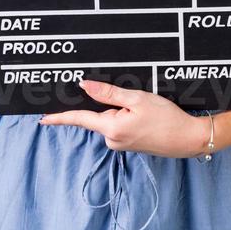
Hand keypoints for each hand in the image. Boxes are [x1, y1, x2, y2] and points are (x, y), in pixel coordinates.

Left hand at [39, 79, 208, 157]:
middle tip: (136, 102)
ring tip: (146, 109)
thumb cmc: (166, 117)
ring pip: (112, 119)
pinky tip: (145, 115)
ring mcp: (121, 144)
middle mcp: (112, 140)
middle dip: (112, 103)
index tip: (43, 119)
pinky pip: (120, 125)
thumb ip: (108, 93)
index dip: (60, 118)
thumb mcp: (137, 99)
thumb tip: (84, 86)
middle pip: (100, 115)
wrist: (188, 138)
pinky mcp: (129, 144)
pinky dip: (128, 116)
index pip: (80, 119)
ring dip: (123, 109)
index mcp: (111, 129)